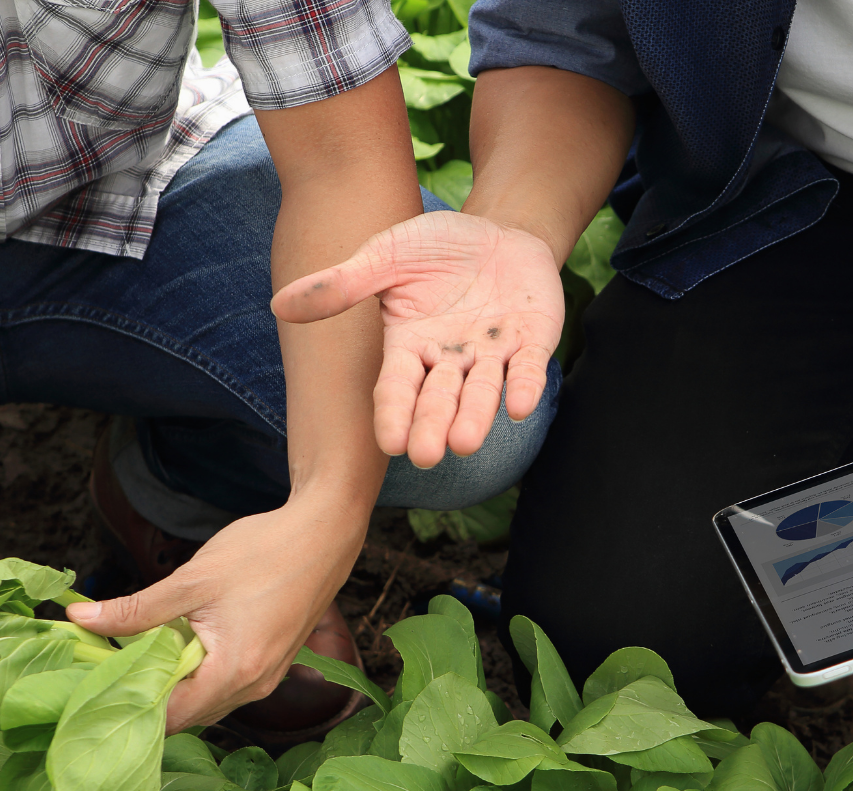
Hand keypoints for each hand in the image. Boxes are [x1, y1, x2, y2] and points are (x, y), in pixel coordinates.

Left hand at [66, 494, 365, 731]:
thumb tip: (80, 619)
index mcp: (235, 671)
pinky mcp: (276, 663)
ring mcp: (269, 677)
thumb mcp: (192, 580)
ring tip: (148, 650)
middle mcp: (256, 686)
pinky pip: (229, 685)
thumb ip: (136, 609)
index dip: (132, 704)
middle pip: (190, 716)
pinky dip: (202, 674)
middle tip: (115, 665)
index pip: (172, 717)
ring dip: (179, 685)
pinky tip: (186, 642)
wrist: (324, 536)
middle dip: (152, 696)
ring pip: (210, 701)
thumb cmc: (265, 553)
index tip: (102, 681)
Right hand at [271, 210, 563, 467]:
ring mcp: (493, 354)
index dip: (395, 414)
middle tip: (425, 456)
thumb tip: (280, 305)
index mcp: (411, 347)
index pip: (398, 388)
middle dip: (432, 426)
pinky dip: (524, 386)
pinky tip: (519, 407)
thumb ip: (343, 285)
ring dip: (476, 417)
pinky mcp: (532, 343)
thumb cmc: (436, 249)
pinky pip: (528, 369)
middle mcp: (451, 361)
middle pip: (439, 400)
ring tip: (465, 444)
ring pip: (483, 393)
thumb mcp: (385, 257)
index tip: (390, 443)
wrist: (497, 231)